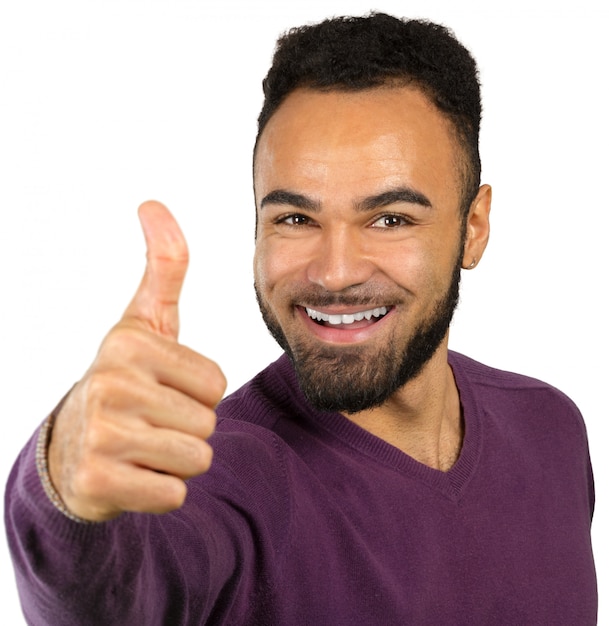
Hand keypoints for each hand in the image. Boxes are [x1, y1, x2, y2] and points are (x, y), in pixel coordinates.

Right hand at [48, 201, 226, 521]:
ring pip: (196, 458)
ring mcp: (100, 435)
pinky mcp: (98, 483)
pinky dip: (162, 490)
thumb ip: (162, 267)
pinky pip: (174, 494)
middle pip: (208, 421)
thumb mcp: (144, 321)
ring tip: (144, 445)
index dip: (198, 391)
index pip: (216, 382)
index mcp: (128, 343)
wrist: (74, 444)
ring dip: (178, 458)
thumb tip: (154, 204)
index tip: (161, 388)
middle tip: (151, 420)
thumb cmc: (125, 377)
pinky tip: (133, 473)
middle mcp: (109, 384)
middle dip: (189, 427)